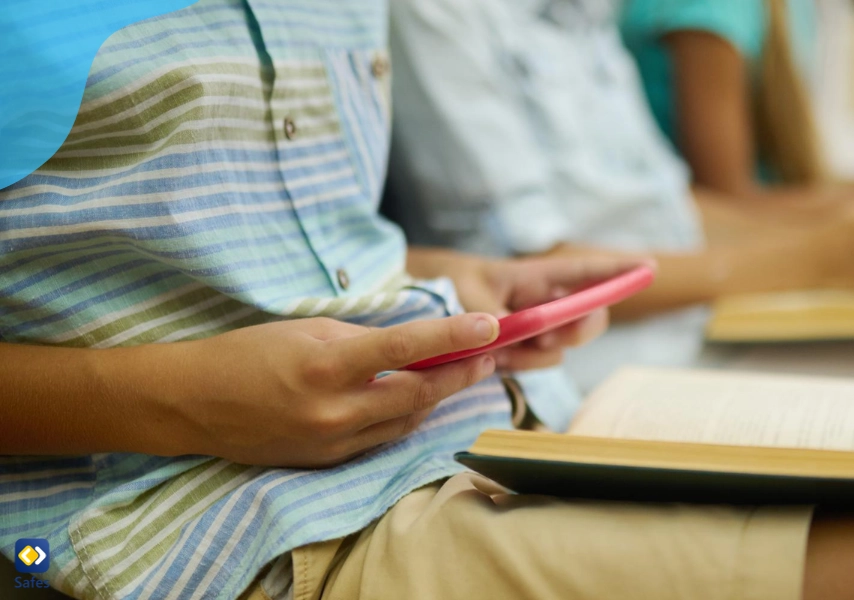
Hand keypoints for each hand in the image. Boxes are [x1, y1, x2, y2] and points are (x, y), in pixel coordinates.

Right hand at [161, 314, 501, 466]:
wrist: (192, 404)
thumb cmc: (248, 353)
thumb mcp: (309, 330)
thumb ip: (365, 339)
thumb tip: (413, 345)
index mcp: (327, 367)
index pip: (406, 349)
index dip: (454, 336)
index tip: (492, 325)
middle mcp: (335, 411)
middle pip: (419, 394)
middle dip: (460, 372)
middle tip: (487, 352)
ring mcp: (333, 443)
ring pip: (406, 420)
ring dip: (438, 396)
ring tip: (460, 369)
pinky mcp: (329, 462)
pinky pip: (382, 438)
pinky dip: (405, 416)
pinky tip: (417, 397)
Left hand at [408, 249, 651, 370]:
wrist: (427, 305)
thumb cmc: (450, 284)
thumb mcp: (466, 293)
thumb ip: (491, 314)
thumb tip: (511, 335)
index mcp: (536, 275)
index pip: (584, 272)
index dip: (618, 271)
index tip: (650, 268)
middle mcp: (545, 302)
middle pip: (588, 317)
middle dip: (577, 330)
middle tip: (549, 337)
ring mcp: (537, 329)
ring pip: (560, 348)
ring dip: (534, 354)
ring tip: (498, 348)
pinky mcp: (524, 351)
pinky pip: (537, 364)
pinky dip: (517, 364)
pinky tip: (493, 357)